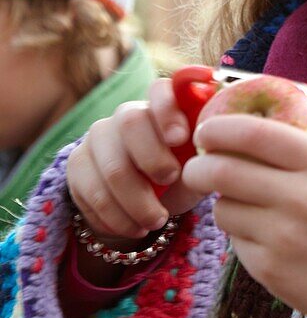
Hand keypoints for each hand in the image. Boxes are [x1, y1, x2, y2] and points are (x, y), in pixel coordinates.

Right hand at [67, 77, 203, 241]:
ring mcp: (98, 137)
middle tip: (170, 182)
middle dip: (153, 158)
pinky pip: (93, 193)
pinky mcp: (77, 164)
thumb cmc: (178, 179)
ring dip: (137, 202)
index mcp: (161, 107)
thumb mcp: (197, 168)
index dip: (168, 110)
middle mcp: (126, 115)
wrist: (141, 206)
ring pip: (112, 167)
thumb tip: (218, 152)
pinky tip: (134, 228)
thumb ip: (206, 155)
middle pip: (130, 123)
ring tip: (157, 220)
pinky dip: (117, 218)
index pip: (160, 89)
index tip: (181, 138)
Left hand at [182, 82, 306, 317]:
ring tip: (241, 204)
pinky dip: (239, 236)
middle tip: (197, 167)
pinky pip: (234, 242)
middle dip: (198, 166)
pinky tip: (260, 236)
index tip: (207, 129)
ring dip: (222, 203)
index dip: (219, 127)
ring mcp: (284, 235)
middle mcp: (302, 196)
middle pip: (222, 170)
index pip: (254, 133)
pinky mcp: (271, 269)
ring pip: (222, 208)